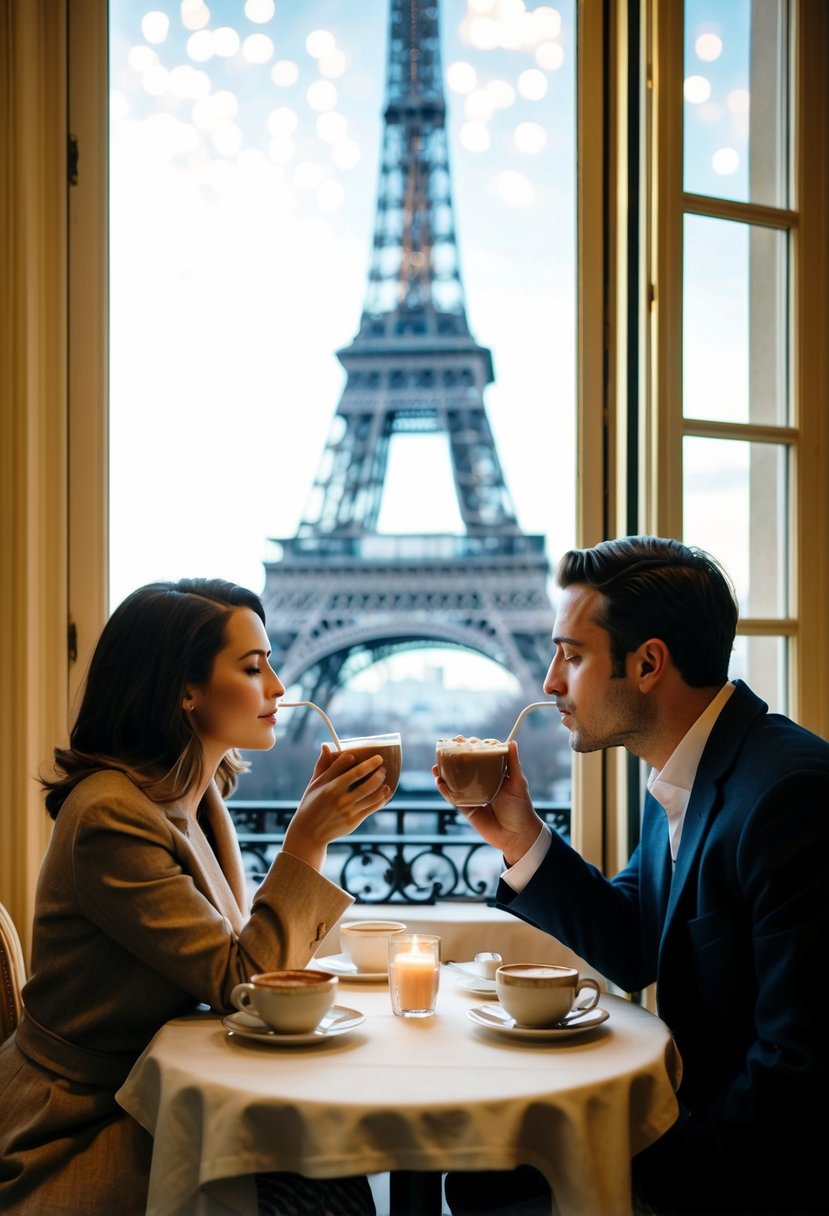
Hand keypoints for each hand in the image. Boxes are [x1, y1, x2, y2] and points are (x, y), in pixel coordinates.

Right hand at [282, 745, 391, 871]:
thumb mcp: (315, 784)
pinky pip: (372, 808)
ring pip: (372, 797)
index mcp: (331, 788)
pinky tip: (384, 793)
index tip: (378, 757)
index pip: (354, 772)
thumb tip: (327, 746)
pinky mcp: (353, 821)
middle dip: (378, 774)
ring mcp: (348, 811)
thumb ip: (324, 765)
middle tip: (382, 767)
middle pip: (367, 784)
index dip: (368, 764)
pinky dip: (381, 799)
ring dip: (382, 786)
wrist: (309, 833)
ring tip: (385, 779)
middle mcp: (341, 800)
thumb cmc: (310, 803)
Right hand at [432, 740, 544, 866]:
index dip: (470, 747)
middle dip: (453, 757)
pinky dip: (444, 789)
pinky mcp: (466, 808)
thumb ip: (513, 763)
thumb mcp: (518, 783)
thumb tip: (512, 742)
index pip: (479, 756)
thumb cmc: (520, 807)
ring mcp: (471, 795)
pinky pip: (452, 797)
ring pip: (454, 781)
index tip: (463, 739)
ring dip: (444, 772)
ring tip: (436, 764)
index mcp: (493, 774)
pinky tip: (439, 781)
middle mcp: (480, 783)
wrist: (517, 835)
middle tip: (446, 746)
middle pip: (464, 767)